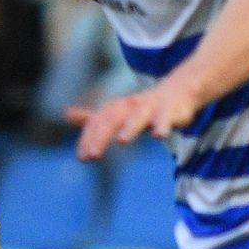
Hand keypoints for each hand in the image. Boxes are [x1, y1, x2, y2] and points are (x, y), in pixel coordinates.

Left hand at [67, 81, 200, 161]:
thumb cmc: (146, 107)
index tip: (81, 157)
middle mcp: (132, 106)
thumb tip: (68, 115)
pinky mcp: (172, 111)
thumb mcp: (118, 112)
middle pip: (114, 118)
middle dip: (102, 136)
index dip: (89, 138)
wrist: (181, 91)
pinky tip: (159, 136)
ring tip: (122, 141)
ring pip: (140, 116)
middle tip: (92, 156)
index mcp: (118, 108)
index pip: (99, 122)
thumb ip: (95, 118)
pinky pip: (167, 118)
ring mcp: (153, 107)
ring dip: (131, 127)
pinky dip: (163, 125)